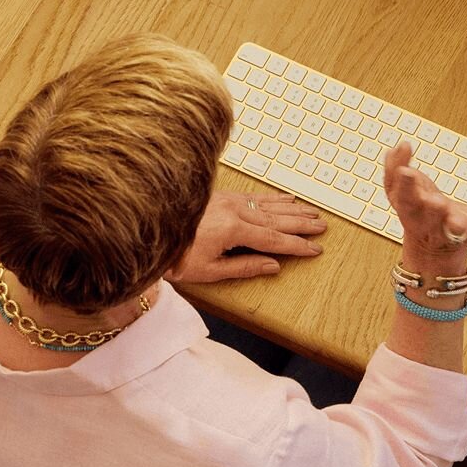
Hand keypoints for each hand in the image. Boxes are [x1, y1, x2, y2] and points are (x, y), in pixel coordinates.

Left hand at [166, 190, 325, 281]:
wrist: (145, 229)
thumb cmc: (172, 255)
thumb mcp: (208, 270)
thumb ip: (244, 267)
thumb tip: (273, 266)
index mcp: (232, 230)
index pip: (274, 240)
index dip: (297, 246)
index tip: (315, 249)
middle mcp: (234, 211)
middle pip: (277, 219)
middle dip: (302, 224)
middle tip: (322, 227)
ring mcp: (228, 200)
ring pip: (269, 204)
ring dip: (293, 209)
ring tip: (312, 212)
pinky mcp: (221, 195)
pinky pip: (255, 196)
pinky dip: (274, 197)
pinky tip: (286, 198)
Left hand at [384, 142, 466, 269]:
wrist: (427, 239)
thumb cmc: (453, 227)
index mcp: (444, 229)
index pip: (449, 229)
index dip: (454, 225)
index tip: (459, 222)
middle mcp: (423, 219)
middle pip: (421, 212)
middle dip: (421, 201)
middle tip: (427, 192)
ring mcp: (408, 207)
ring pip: (402, 197)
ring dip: (403, 184)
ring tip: (404, 169)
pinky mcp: (396, 195)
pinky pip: (391, 181)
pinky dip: (393, 165)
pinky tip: (398, 149)